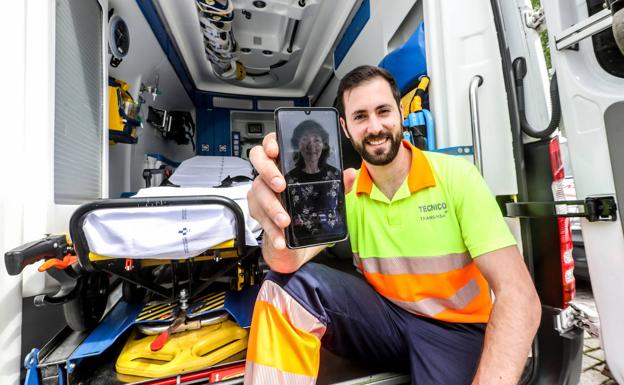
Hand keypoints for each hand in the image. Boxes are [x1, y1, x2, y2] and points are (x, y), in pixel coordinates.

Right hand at [247, 133, 356, 272]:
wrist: (296, 243)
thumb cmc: (307, 210)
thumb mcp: (325, 197)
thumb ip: (337, 185)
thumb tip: (351, 174)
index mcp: (285, 164)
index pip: (272, 143)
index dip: (270, 142)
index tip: (276, 150)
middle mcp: (269, 174)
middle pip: (257, 160)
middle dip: (268, 171)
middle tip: (281, 185)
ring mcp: (260, 192)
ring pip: (259, 192)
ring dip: (273, 207)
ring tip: (285, 221)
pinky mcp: (257, 212)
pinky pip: (261, 218)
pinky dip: (272, 230)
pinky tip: (281, 239)